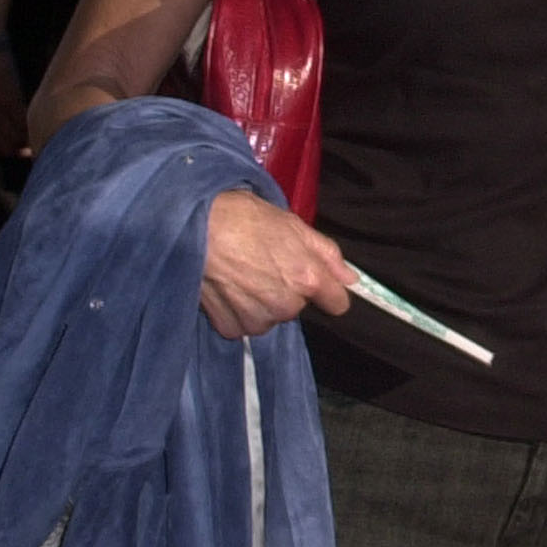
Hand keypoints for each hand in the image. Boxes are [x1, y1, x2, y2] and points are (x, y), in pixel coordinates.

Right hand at [199, 190, 354, 338]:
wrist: (196, 228)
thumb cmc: (246, 220)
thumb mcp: (296, 227)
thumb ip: (328, 255)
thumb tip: (350, 278)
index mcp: (308, 279)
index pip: (338, 304)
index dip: (328, 291)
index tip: (318, 284)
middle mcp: (285, 305)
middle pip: (297, 307)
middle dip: (287, 290)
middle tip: (265, 264)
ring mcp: (257, 318)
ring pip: (270, 318)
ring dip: (261, 303)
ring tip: (243, 275)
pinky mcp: (230, 327)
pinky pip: (244, 326)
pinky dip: (237, 312)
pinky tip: (228, 288)